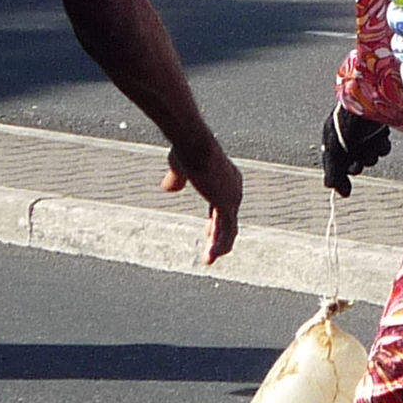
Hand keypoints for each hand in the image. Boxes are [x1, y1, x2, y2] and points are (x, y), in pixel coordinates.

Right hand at [163, 142, 241, 263]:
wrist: (193, 143)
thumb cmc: (187, 149)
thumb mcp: (179, 166)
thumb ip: (177, 178)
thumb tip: (169, 189)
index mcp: (226, 177)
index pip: (223, 203)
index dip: (217, 219)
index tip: (209, 232)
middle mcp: (233, 187)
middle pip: (228, 218)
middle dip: (219, 235)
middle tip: (211, 251)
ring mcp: (232, 196)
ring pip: (229, 228)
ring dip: (218, 245)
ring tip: (208, 259)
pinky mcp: (227, 204)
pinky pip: (227, 231)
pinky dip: (219, 246)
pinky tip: (211, 257)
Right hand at [321, 105, 391, 196]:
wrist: (369, 99)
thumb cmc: (347, 122)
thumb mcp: (335, 149)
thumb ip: (334, 171)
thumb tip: (334, 191)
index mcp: (333, 139)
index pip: (335, 165)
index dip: (340, 177)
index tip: (346, 189)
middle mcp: (349, 138)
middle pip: (353, 164)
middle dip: (356, 166)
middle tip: (357, 164)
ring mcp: (366, 134)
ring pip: (370, 157)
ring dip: (370, 156)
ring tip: (370, 145)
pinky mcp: (381, 131)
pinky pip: (382, 148)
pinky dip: (381, 147)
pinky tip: (380, 139)